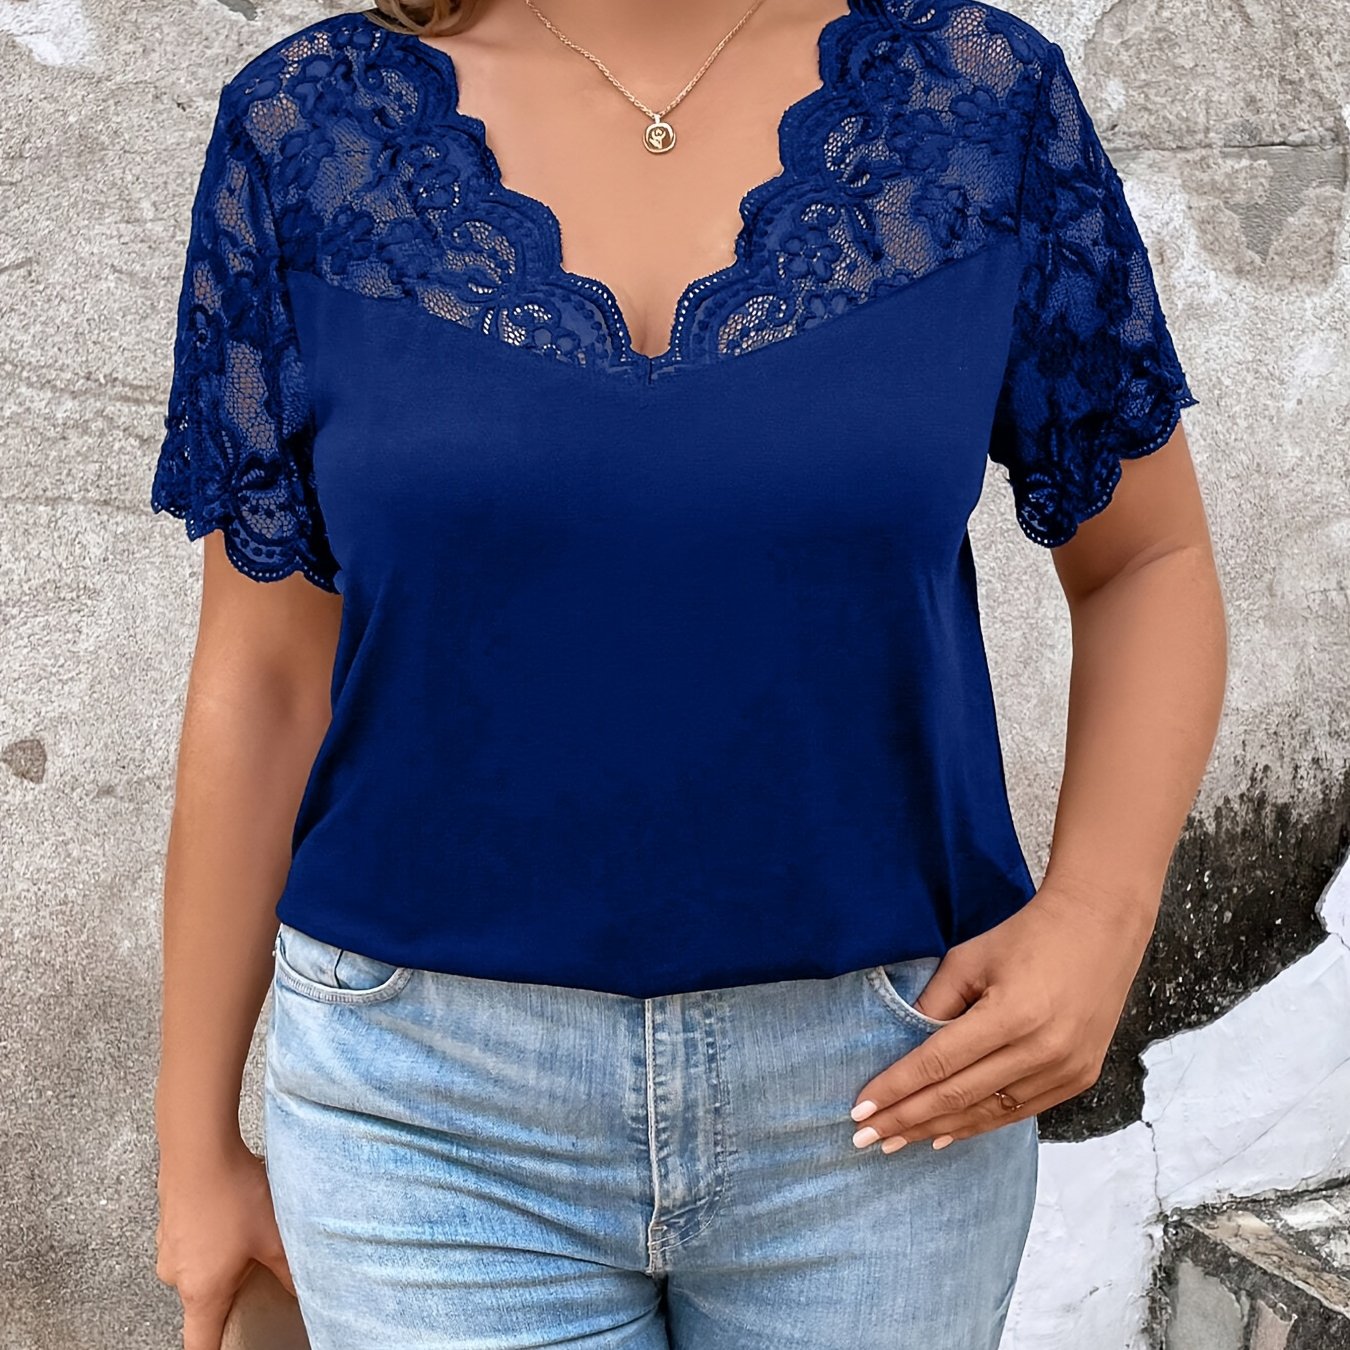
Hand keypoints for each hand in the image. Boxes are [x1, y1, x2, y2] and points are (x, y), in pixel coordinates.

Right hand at [155, 1137, 296, 1349]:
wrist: (199, 1147)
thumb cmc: (233, 1194)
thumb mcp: (274, 1237)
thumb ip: (291, 1271)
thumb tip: (305, 1291)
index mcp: (201, 1292)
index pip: (200, 1345)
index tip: (226, 1349)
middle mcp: (176, 1276)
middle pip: (202, 1301)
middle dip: (229, 1289)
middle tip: (253, 1267)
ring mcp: (167, 1247)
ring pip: (198, 1266)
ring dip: (221, 1255)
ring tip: (245, 1228)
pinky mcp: (168, 1221)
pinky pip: (192, 1238)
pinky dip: (210, 1232)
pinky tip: (230, 1208)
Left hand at [849, 882, 1157, 1150]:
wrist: (1099, 928)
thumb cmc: (1026, 936)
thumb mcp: (969, 958)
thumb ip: (934, 1003)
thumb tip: (899, 1048)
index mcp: (1011, 1015)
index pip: (937, 1063)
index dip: (896, 1089)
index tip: (860, 1110)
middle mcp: (1041, 1050)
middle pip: (958, 1096)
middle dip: (906, 1120)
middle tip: (865, 1137)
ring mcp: (1065, 1069)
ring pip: (988, 1113)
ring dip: (938, 1130)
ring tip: (896, 1142)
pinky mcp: (1079, 1078)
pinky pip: (1019, 1111)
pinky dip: (979, 1125)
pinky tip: (946, 1135)